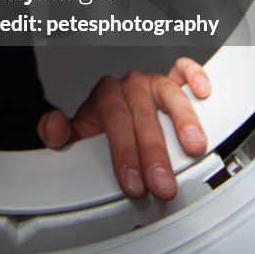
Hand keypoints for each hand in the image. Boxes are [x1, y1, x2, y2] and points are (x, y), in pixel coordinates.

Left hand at [38, 57, 210, 200]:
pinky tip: (201, 92)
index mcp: (106, 95)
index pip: (114, 120)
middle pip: (143, 114)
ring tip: (193, 147)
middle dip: (153, 152)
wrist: (112, 112)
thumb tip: (53, 127)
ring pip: (168, 93)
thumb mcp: (77, 134)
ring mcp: (153, 83)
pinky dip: (193, 76)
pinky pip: (183, 70)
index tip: (132, 183)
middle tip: (162, 183)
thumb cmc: (101, 127)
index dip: (124, 152)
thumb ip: (59, 134)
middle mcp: (130, 86)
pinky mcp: (173, 82)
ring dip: (182, 120)